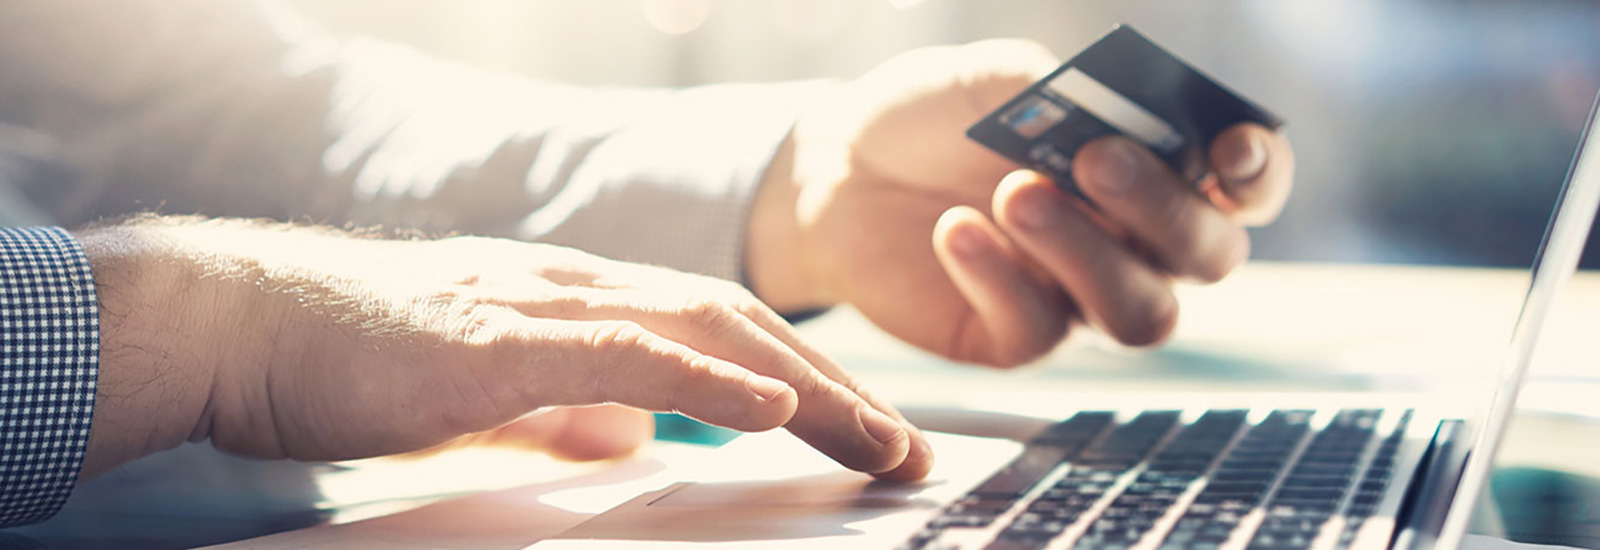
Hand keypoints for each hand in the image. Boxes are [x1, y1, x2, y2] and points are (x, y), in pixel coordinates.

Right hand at [77, 217, 931, 480]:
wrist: (248, 324)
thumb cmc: (356, 360)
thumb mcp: (488, 396)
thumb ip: (563, 413)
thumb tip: (629, 441)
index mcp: (578, 304)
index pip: (719, 334)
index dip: (802, 379)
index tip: (863, 432)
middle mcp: (577, 289)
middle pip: (737, 327)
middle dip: (832, 389)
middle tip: (905, 447)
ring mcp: (542, 306)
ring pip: (702, 331)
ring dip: (799, 385)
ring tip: (872, 436)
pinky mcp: (497, 340)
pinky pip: (621, 352)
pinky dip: (702, 377)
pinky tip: (765, 404)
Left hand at [747, 39, 1294, 365]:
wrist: (839, 167)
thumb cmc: (933, 116)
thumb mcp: (995, 80)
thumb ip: (1065, 93)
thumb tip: (1118, 115)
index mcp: (1157, 168)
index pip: (1247, 186)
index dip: (1257, 173)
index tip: (1228, 149)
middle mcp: (1138, 242)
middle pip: (1208, 256)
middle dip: (1162, 207)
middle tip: (1094, 159)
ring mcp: (1081, 297)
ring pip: (1140, 312)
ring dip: (1088, 253)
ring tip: (1016, 193)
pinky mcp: (1017, 337)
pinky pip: (1040, 330)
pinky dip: (1001, 276)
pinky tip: (955, 230)